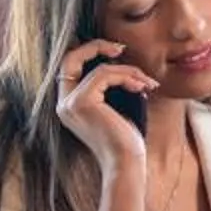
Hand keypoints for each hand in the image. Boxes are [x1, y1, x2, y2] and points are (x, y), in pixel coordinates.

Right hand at [51, 39, 155, 169]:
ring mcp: (70, 103)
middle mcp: (64, 103)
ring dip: (128, 71)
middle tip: (121, 48)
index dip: (90, 52)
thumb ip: (111, 85)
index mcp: (69, 105)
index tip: (117, 52)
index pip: (70, 66)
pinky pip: (105, 74)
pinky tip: (142, 88)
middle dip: (96, 46)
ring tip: (146, 83)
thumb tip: (121, 58)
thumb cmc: (125, 141)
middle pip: (70, 57)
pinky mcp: (82, 102)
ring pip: (99, 68)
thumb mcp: (116, 107)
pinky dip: (127, 77)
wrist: (125, 163)